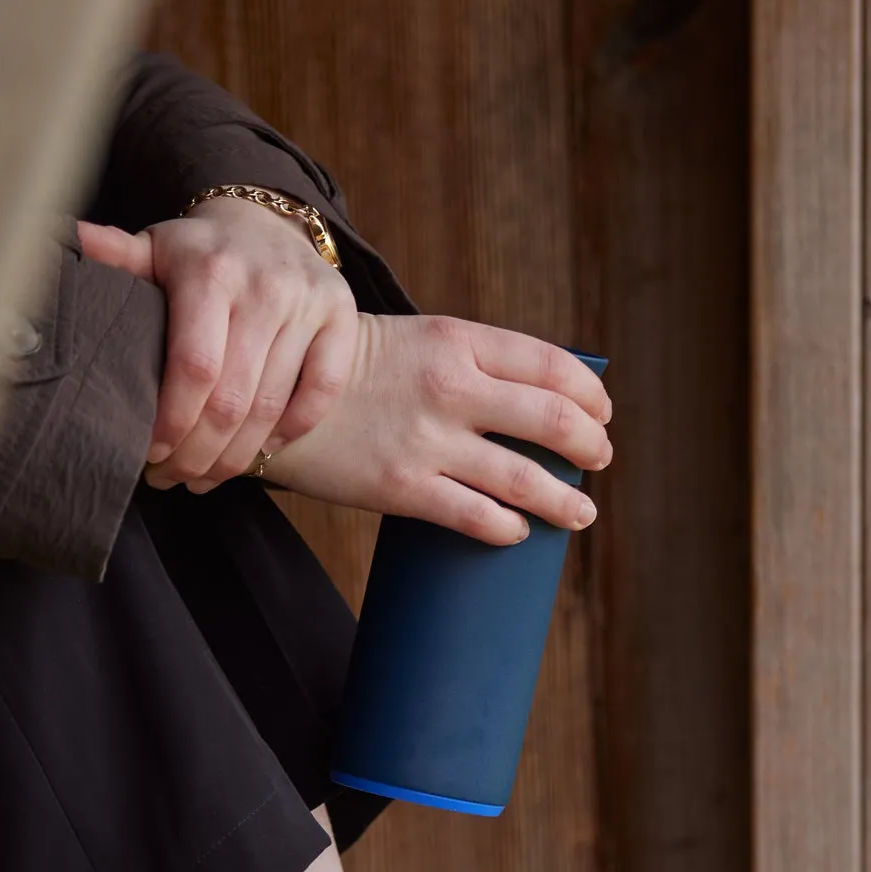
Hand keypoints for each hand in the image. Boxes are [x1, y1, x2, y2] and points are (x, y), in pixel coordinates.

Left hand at [78, 194, 356, 487]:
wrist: (266, 224)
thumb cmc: (199, 255)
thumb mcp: (154, 250)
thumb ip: (114, 257)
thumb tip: (67, 242)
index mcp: (210, 271)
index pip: (194, 367)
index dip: (173, 422)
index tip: (151, 453)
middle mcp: (265, 286)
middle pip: (231, 399)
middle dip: (198, 454)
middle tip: (172, 478)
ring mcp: (308, 303)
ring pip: (271, 408)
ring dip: (236, 458)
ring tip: (204, 477)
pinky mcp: (342, 318)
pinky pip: (319, 396)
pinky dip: (288, 433)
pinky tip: (258, 450)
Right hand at [256, 313, 611, 543]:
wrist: (268, 392)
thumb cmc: (351, 369)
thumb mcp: (417, 339)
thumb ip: (472, 361)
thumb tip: (537, 398)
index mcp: (459, 341)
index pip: (552, 367)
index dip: (590, 396)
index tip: (602, 414)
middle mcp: (451, 387)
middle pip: (553, 422)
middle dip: (590, 447)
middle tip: (598, 461)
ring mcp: (428, 440)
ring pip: (525, 479)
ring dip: (565, 501)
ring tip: (581, 513)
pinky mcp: (401, 487)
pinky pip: (477, 517)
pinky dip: (508, 528)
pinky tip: (516, 531)